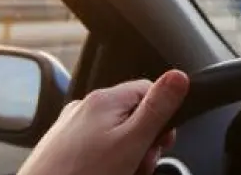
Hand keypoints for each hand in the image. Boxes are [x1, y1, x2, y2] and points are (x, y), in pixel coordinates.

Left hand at [17, 69, 189, 174]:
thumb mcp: (131, 143)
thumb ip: (156, 109)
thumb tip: (178, 76)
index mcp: (104, 99)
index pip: (149, 91)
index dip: (162, 117)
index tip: (163, 142)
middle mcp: (85, 107)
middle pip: (132, 115)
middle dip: (143, 141)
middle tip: (139, 165)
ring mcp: (71, 127)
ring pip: (115, 134)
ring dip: (126, 155)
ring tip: (121, 173)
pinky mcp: (62, 146)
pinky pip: (96, 147)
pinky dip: (106, 161)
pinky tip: (104, 174)